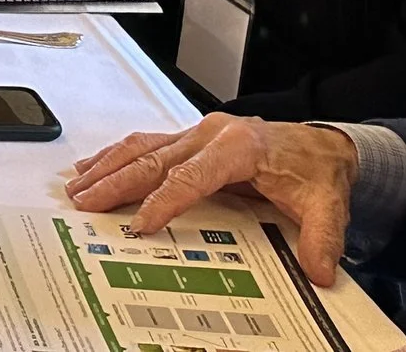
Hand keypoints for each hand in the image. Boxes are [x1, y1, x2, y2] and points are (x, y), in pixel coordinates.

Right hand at [66, 114, 355, 285]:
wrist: (321, 146)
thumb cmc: (315, 171)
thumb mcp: (327, 205)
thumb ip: (322, 238)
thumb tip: (318, 272)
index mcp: (238, 146)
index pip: (191, 176)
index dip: (163, 200)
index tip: (140, 223)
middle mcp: (211, 134)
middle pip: (154, 158)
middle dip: (116, 182)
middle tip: (86, 202)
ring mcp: (197, 133)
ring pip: (143, 147)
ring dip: (108, 166)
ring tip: (78, 186)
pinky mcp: (190, 139)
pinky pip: (147, 143)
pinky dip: (118, 155)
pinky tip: (96, 165)